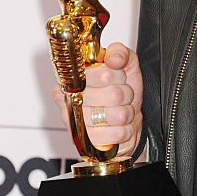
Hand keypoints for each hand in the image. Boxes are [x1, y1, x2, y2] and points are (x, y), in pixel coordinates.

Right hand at [52, 42, 142, 157]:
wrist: (125, 121)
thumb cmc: (120, 93)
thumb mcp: (125, 66)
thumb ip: (120, 53)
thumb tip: (113, 58)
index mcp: (73, 77)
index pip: (103, 74)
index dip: (118, 75)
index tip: (116, 76)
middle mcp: (70, 99)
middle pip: (113, 95)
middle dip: (125, 94)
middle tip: (119, 95)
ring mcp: (77, 122)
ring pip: (117, 115)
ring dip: (126, 112)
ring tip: (118, 110)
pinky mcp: (87, 142)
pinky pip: (118, 133)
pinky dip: (125, 129)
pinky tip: (117, 126)